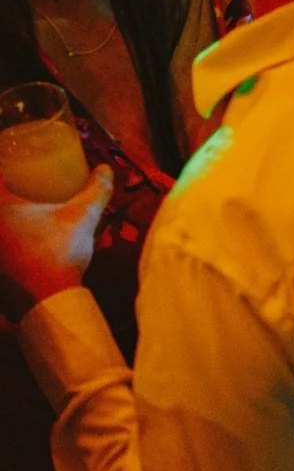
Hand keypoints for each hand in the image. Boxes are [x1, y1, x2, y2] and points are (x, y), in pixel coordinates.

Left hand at [0, 163, 111, 320]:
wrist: (47, 304)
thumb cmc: (58, 253)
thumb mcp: (82, 217)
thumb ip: (97, 190)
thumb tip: (106, 169)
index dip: (7, 166)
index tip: (19, 166)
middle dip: (9, 194)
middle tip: (24, 190)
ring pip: (0, 227)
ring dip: (7, 222)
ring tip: (24, 218)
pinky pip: (1, 252)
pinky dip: (8, 246)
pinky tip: (22, 246)